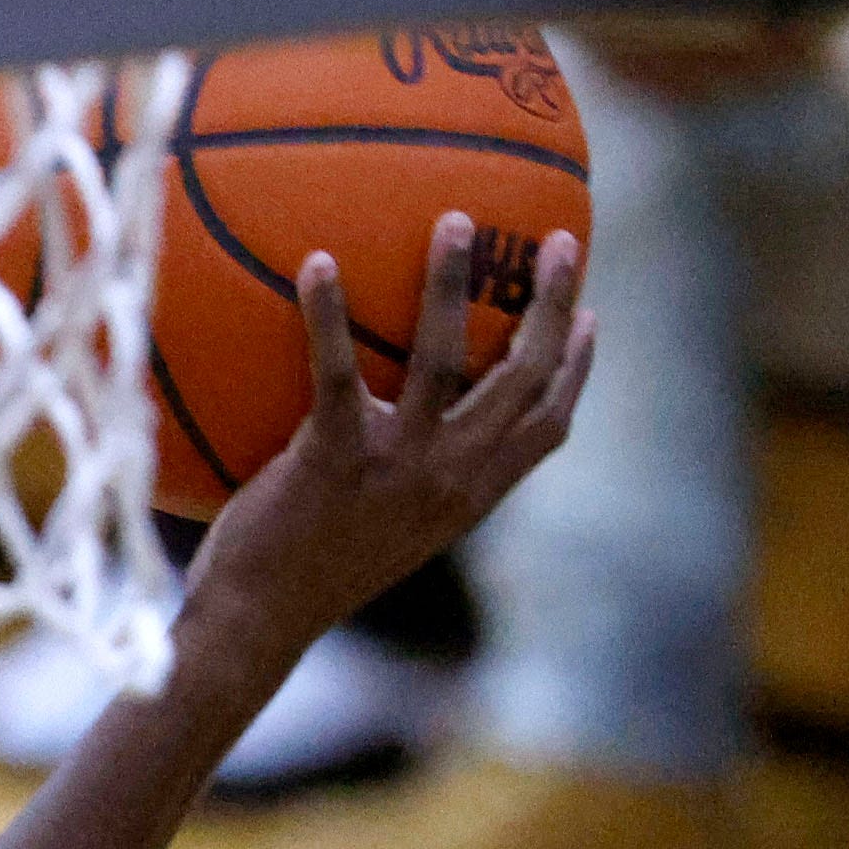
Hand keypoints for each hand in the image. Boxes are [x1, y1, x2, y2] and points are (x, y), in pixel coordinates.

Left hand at [181, 213, 590, 667]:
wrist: (257, 626)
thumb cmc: (305, 577)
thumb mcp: (379, 533)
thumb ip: (408, 483)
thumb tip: (399, 427)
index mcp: (468, 497)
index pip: (547, 428)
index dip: (575, 370)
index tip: (591, 317)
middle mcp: (450, 477)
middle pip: (524, 377)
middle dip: (552, 302)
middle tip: (559, 239)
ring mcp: (397, 466)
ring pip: (447, 358)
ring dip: (454, 282)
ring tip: (456, 222)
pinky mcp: (334, 457)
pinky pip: (336, 370)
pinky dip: (327, 313)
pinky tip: (317, 263)